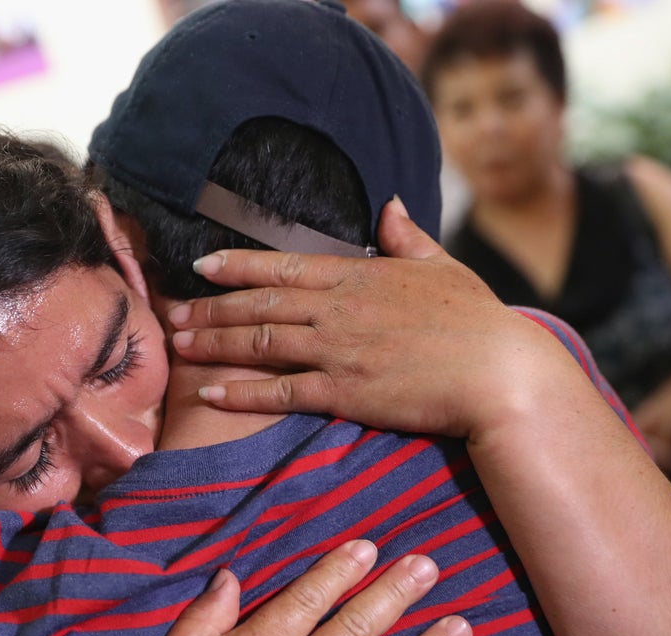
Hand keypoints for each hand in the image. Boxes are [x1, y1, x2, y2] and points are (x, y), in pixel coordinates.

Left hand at [167, 199, 565, 438]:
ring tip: (180, 345)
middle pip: (260, 304)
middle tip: (171, 313)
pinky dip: (242, 392)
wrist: (500, 375)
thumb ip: (407, 239)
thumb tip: (390, 205)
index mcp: (359, 276)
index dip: (237, 265)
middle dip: (210, 308)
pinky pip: (281, 391)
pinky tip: (212, 391)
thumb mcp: (443, 268)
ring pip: (260, 342)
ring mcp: (338, 351)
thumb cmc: (479, 323)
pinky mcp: (344, 394)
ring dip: (215, 343)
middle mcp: (339, 309)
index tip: (202, 266)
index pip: (284, 264)